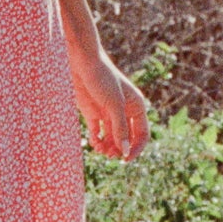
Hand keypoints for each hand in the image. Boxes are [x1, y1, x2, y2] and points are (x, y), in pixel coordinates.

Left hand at [70, 45, 148, 161]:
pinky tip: (94, 143)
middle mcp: (124, 112)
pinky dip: (96, 140)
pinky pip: (98, 133)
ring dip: (108, 147)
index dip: (136, 148)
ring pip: (112, 138)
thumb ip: (120, 128)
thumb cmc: (102, 78)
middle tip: (109, 155)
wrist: (81, 63)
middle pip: (126, 139)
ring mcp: (108, 113)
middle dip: (119, 149)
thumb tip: (125, 151)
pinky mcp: (94, 113)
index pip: (142, 134)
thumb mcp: (114, 104)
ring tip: (100, 150)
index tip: (126, 159)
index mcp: (136, 107)